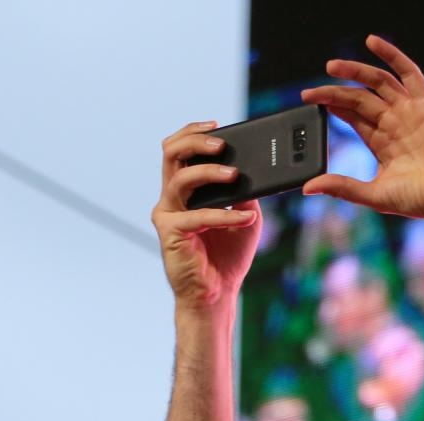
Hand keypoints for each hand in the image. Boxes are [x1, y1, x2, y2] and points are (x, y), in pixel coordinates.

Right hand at [151, 122, 260, 312]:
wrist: (218, 293)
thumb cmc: (228, 256)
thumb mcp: (246, 215)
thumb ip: (245, 192)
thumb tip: (255, 168)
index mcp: (187, 190)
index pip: (180, 149)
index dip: (195, 132)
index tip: (220, 124)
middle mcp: (172, 197)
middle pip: (171, 152)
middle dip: (195, 140)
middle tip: (221, 143)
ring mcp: (168, 214)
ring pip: (180, 178)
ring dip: (208, 172)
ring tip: (234, 175)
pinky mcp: (170, 233)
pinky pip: (197, 216)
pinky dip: (224, 215)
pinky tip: (246, 217)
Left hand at [300, 35, 423, 239]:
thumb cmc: (419, 199)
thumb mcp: (372, 194)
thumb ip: (341, 187)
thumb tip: (308, 187)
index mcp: (384, 143)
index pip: (354, 118)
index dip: (333, 108)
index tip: (311, 103)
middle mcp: (396, 124)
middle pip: (360, 99)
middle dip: (334, 93)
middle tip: (309, 92)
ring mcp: (410, 112)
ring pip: (378, 83)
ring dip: (355, 71)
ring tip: (331, 66)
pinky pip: (409, 73)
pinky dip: (392, 55)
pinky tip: (372, 42)